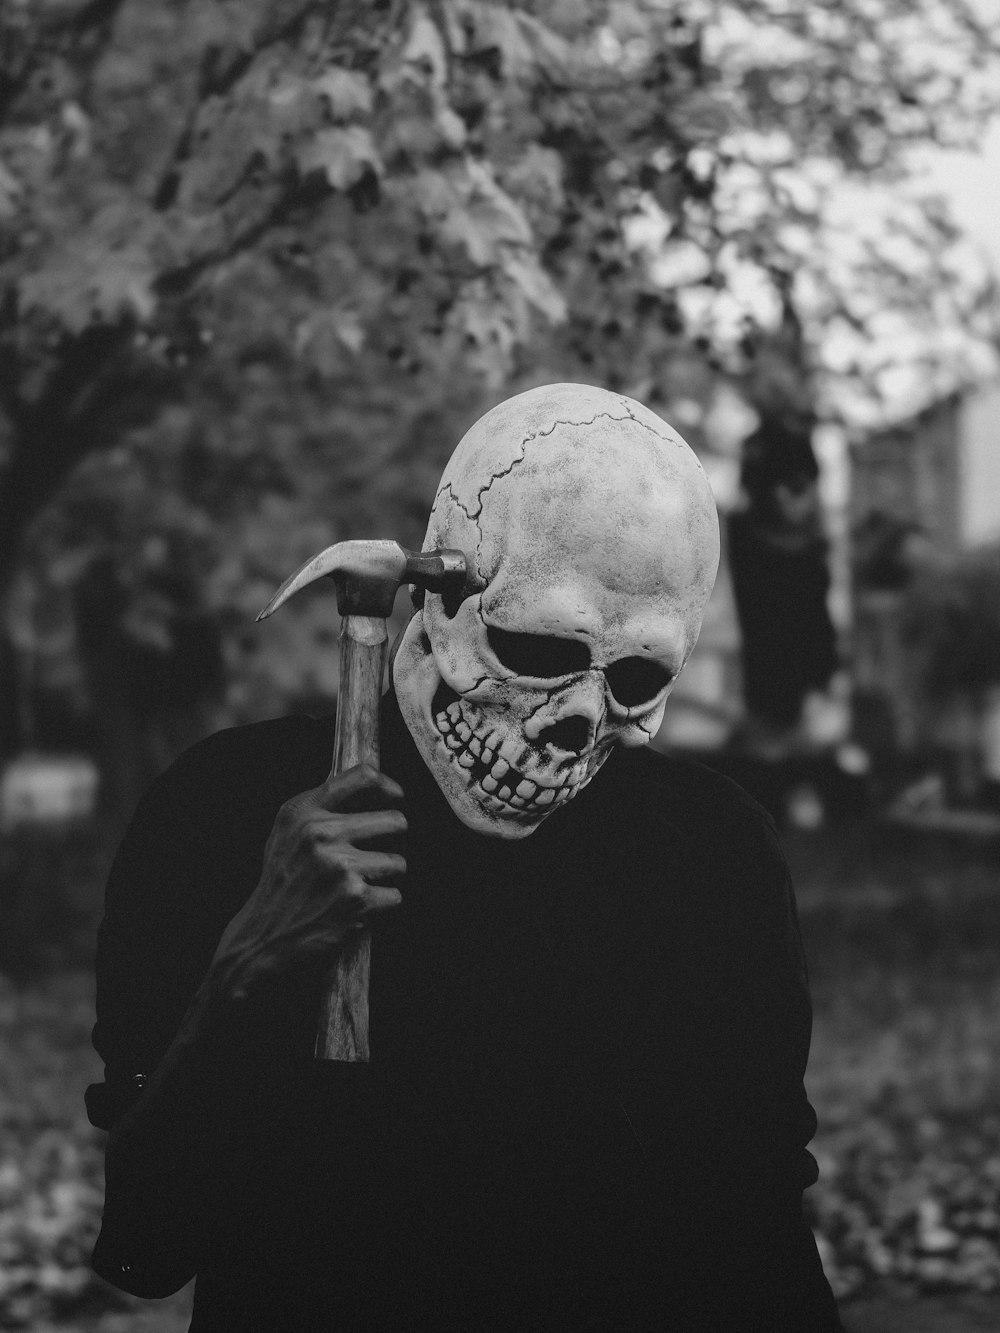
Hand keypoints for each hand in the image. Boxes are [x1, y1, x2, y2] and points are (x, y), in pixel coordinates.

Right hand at [209, 763, 405, 1001]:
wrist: (263, 935)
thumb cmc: (283, 879)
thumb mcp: (288, 831)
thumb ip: (321, 805)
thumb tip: (372, 783)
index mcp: (304, 811)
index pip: (362, 776)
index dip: (387, 785)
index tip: (395, 797)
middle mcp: (321, 834)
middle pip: (395, 822)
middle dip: (394, 839)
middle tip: (376, 854)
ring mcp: (340, 866)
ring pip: (399, 862)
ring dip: (386, 877)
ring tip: (358, 885)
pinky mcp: (355, 899)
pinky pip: (394, 895)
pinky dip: (381, 904)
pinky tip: (355, 907)